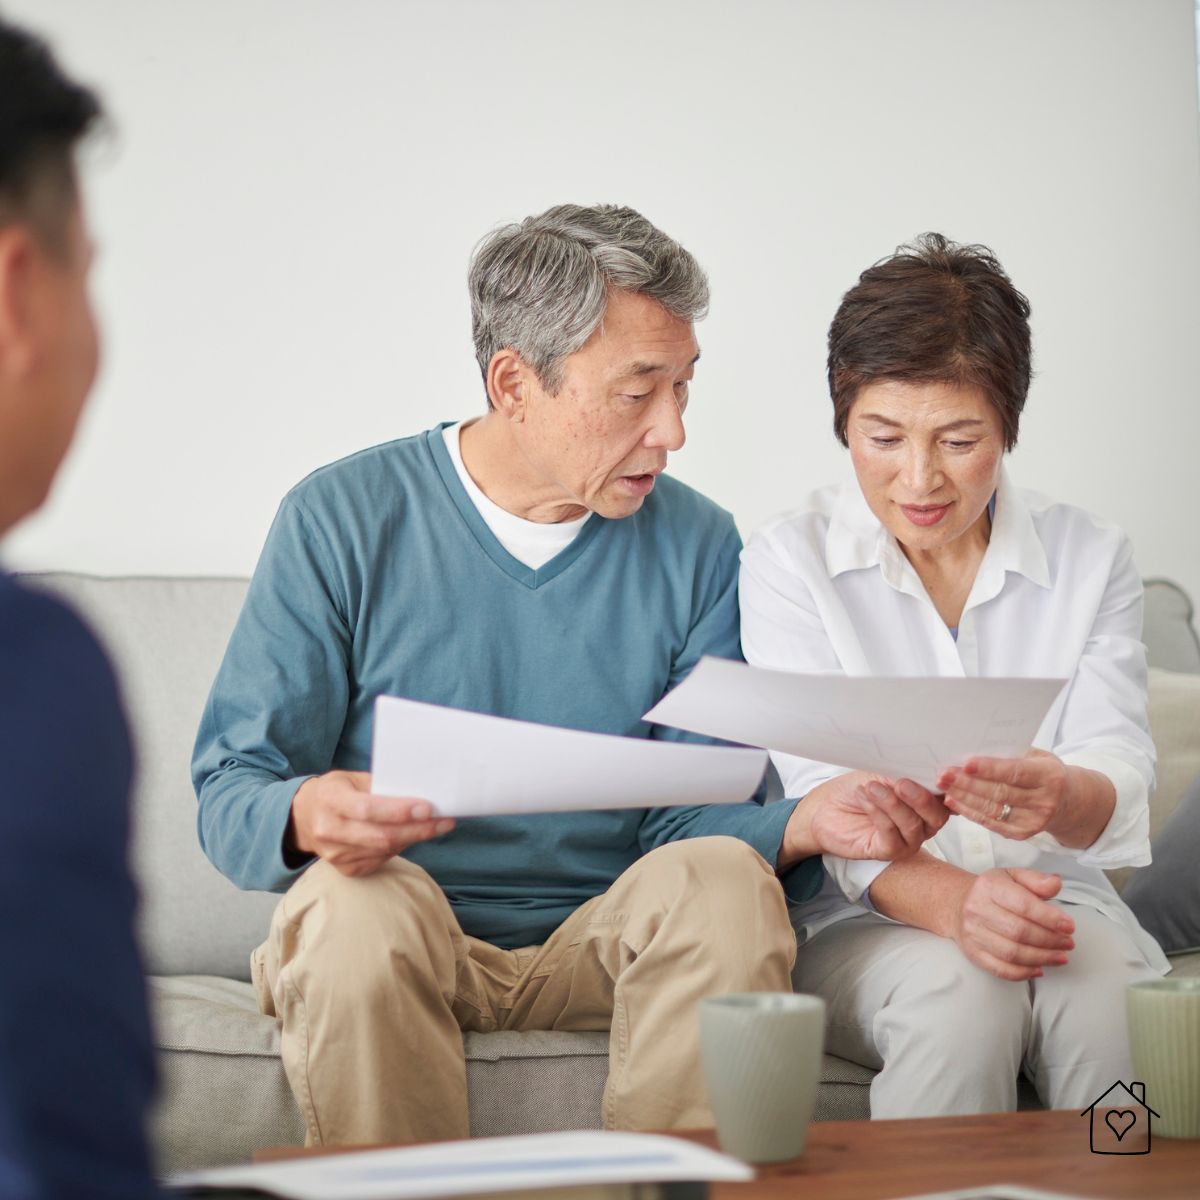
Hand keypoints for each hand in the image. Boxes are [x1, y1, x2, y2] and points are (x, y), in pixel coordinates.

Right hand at [287, 770, 454, 876]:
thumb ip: (380, 785)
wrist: (304, 817)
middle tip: (444, 821)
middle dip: (418, 829)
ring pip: (384, 850)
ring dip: (414, 838)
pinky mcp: (346, 869)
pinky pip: (381, 860)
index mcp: (330, 800)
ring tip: (436, 826)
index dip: (399, 811)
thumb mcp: (352, 778)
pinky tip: (409, 836)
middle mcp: (329, 830)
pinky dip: (400, 847)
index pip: (367, 809)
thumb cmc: (335, 791)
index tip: (428, 808)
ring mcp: (336, 854)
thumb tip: (418, 792)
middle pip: (381, 835)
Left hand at [781, 772, 948, 865]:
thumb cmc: (857, 789)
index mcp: (927, 802)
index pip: (948, 798)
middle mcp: (923, 824)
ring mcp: (907, 840)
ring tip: (871, 787)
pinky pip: (892, 835)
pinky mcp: (888, 852)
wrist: (825, 809)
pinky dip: (878, 814)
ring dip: (891, 803)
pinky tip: (865, 799)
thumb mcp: (881, 774)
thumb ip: (903, 775)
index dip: (948, 788)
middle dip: (921, 799)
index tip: (939, 773)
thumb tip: (924, 771)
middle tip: (901, 783)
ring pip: (913, 825)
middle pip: (937, 816)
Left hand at [939, 749, 1068, 839]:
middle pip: (999, 792)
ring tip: (943, 785)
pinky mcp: (1022, 834)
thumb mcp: (1037, 756)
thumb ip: (1012, 753)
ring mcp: (1034, 821)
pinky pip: (990, 823)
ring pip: (992, 809)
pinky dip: (969, 811)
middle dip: (968, 783)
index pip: (1015, 773)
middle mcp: (1044, 801)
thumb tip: (976, 746)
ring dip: (963, 797)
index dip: (990, 769)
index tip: (965, 763)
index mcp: (1050, 777)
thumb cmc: (1044, 772)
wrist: (1067, 802)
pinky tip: (953, 801)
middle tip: (944, 774)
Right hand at [951, 867, 1074, 980]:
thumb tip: (1056, 883)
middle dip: (1050, 940)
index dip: (1049, 918)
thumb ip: (1036, 880)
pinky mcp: (973, 953)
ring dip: (1042, 958)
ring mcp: (973, 934)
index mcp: (989, 887)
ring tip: (1060, 957)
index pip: (1023, 904)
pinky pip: (1000, 969)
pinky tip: (1039, 969)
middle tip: (1068, 943)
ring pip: (1012, 953)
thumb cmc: (991, 891)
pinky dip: (1023, 973)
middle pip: (1019, 932)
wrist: (956, 903)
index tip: (1069, 926)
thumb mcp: (1012, 876)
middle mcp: (977, 910)